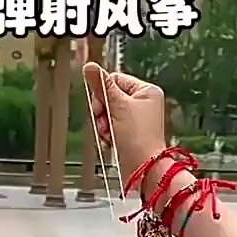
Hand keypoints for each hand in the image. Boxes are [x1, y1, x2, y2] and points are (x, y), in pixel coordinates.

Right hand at [82, 63, 165, 185]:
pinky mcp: (129, 135)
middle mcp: (142, 104)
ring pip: (107, 115)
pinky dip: (106, 135)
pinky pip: (110, 128)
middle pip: (109, 98)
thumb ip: (102, 85)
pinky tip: (110, 142)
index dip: (103, 92)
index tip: (100, 105)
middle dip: (102, 112)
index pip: (115, 80)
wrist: (142, 169)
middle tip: (105, 122)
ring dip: (103, 126)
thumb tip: (90, 66)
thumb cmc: (138, 139)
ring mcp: (136, 120)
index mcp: (146, 90)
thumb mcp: (118, 105)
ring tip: (109, 134)